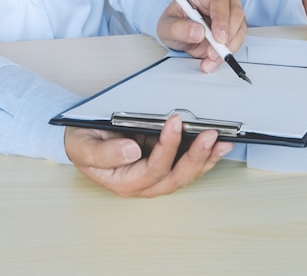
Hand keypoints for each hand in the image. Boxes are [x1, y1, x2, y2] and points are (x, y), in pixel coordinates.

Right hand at [64, 115, 232, 196]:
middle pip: (176, 176)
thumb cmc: (85, 143)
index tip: (175, 123)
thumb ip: (103, 153)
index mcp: (125, 181)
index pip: (153, 168)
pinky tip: (218, 145)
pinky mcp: (166, 164)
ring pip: (186, 173)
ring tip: (222, 142)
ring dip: (206, 158)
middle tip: (210, 136)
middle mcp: (144, 183)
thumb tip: (131, 152)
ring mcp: (157, 175)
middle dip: (196, 157)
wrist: (85, 139)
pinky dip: (205, 155)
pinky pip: (188, 165)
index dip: (167, 146)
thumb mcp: (84, 147)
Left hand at [157, 0, 246, 72]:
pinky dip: (230, 50)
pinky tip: (215, 58)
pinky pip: (239, 37)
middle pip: (235, 12)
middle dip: (228, 36)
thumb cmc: (174, 22)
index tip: (218, 39)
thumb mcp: (166, 27)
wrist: (179, 30)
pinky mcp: (235, 23)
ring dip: (229, 46)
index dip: (221, 19)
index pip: (218, 0)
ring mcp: (230, 9)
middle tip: (214, 53)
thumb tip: (198, 32)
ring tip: (210, 58)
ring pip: (240, 26)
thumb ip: (178, 28)